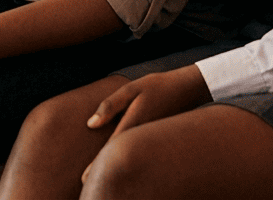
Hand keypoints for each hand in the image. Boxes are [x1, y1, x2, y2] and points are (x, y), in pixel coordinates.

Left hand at [78, 65, 210, 181]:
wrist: (188, 89)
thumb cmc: (156, 87)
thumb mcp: (130, 89)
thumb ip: (110, 105)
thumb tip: (90, 124)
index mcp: (134, 123)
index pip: (112, 149)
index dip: (96, 164)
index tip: (84, 178)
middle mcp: (144, 137)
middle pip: (122, 159)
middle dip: (106, 172)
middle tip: (87, 184)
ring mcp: (152, 141)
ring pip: (132, 159)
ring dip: (118, 168)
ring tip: (102, 181)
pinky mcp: (157, 142)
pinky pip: (141, 154)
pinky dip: (130, 161)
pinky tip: (122, 165)